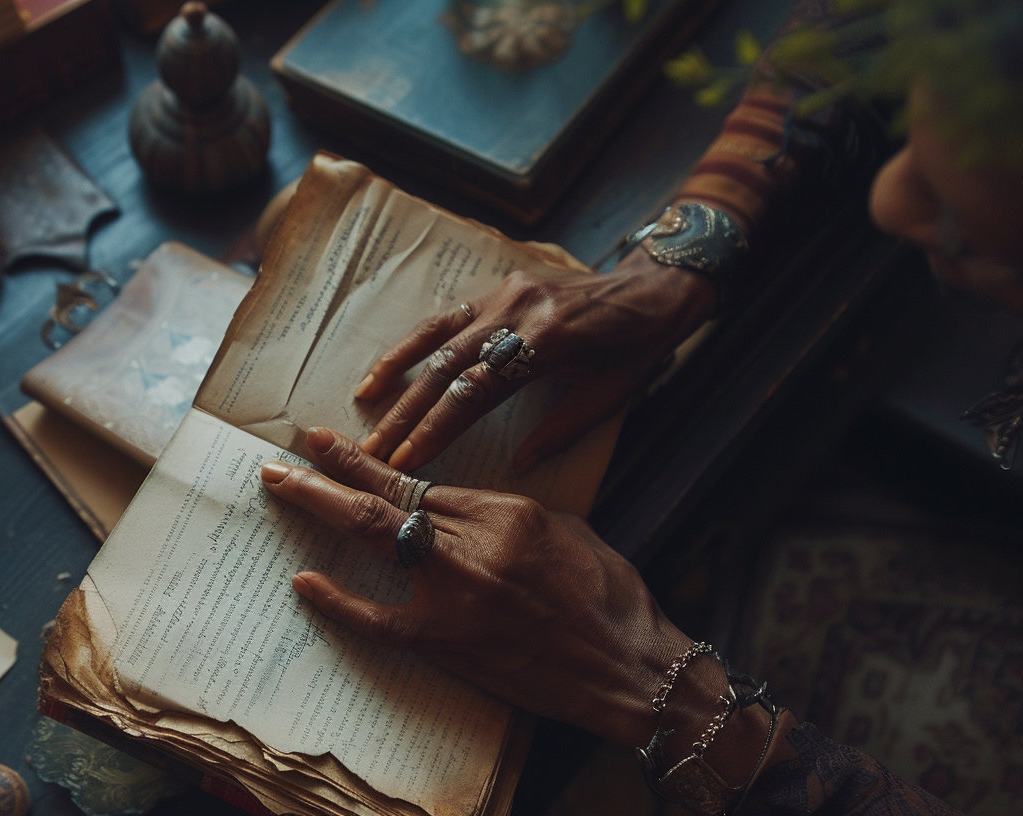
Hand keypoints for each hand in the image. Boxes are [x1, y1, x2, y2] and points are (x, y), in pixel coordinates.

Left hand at [260, 426, 696, 748]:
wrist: (627, 669)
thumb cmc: (607, 597)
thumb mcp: (563, 528)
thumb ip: (502, 512)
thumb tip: (456, 504)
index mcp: (505, 511)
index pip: (420, 479)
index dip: (369, 459)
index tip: (329, 441)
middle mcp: (474, 545)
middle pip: (385, 497)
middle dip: (329, 472)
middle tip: (285, 458)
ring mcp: (455, 595)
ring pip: (375, 539)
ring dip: (323, 508)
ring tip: (284, 488)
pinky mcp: (447, 642)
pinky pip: (378, 620)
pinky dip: (338, 601)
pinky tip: (305, 582)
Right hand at [355, 252, 716, 472]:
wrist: (657, 285)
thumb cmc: (639, 347)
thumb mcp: (610, 396)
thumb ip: (560, 430)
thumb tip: (517, 465)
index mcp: (547, 344)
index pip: (477, 393)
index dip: (438, 428)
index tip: (408, 460)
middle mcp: (517, 313)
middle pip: (446, 368)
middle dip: (406, 412)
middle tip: (374, 449)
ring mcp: (505, 294)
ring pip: (437, 337)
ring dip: (397, 373)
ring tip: (364, 406)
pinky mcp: (500, 287)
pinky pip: (447, 316)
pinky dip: (414, 341)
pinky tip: (388, 366)